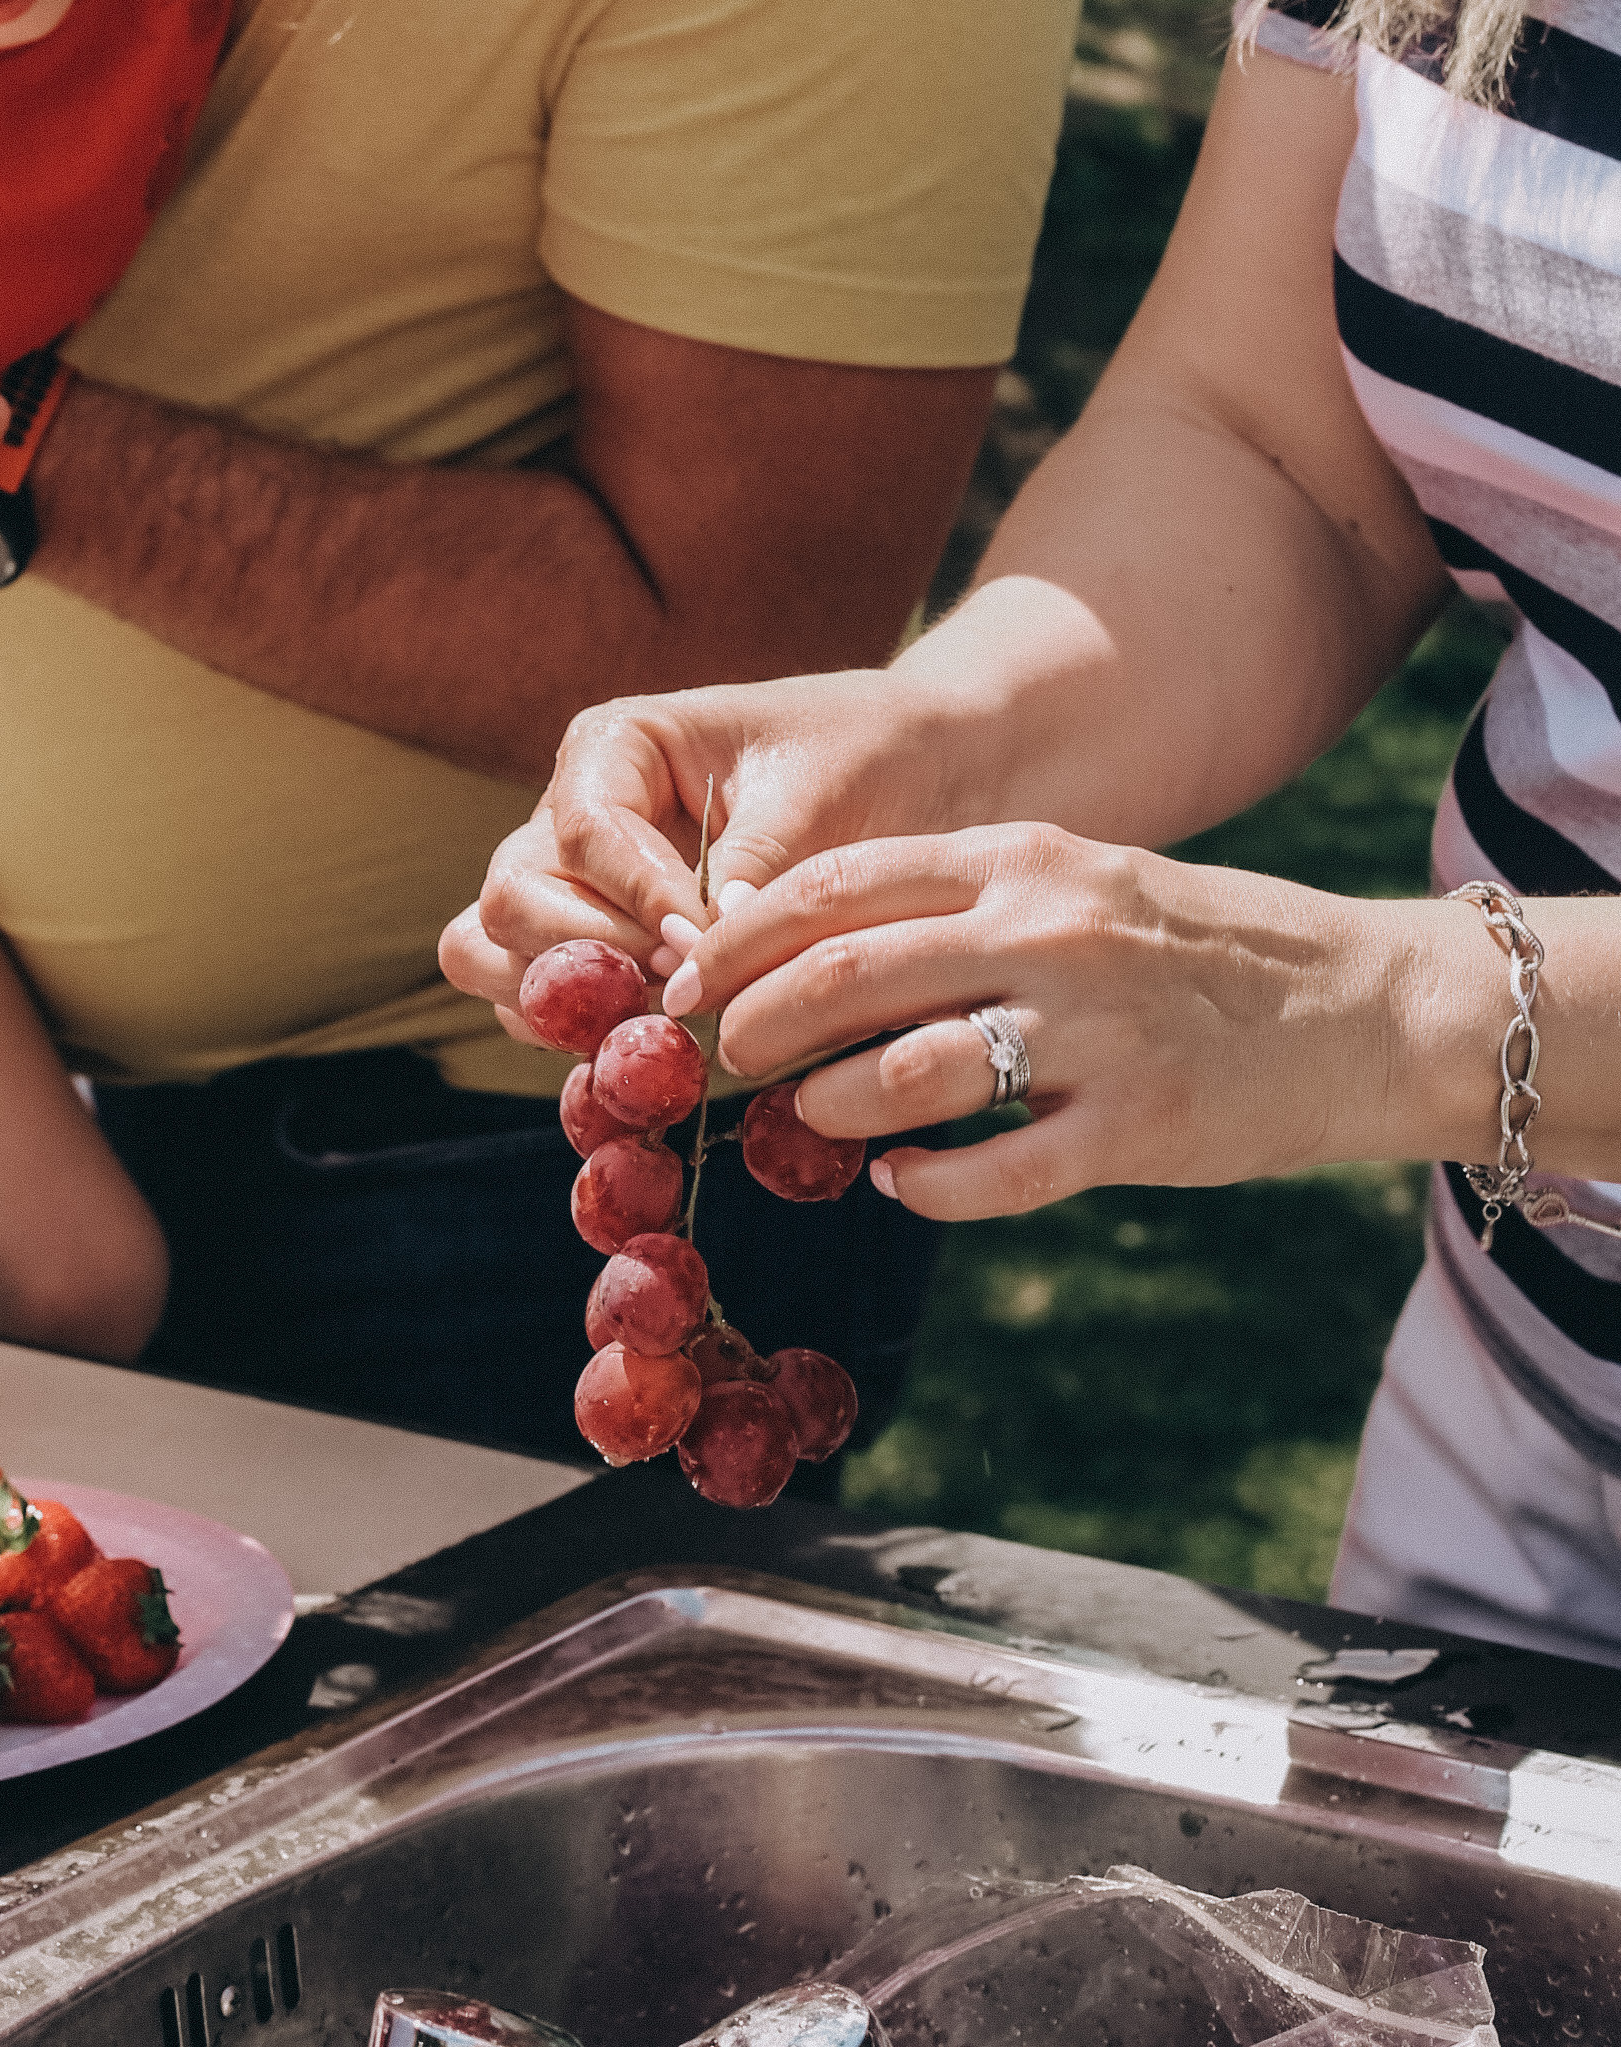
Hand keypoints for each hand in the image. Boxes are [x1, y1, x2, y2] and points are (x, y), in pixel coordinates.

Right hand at [437, 667, 962, 1041]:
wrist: (918, 773)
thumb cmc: (866, 756)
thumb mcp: (817, 797)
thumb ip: (751, 870)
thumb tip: (700, 958)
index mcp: (614, 750)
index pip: (584, 835)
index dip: (632, 899)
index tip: (699, 945)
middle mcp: (575, 820)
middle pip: (510, 902)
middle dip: (581, 961)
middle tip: (674, 994)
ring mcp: (580, 893)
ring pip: (496, 959)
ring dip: (565, 1010)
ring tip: (661, 1030)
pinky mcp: (608, 957)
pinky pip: (549, 1010)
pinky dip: (585, 1042)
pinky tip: (665, 1058)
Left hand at [653, 821, 1497, 1219]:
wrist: (1364, 1005)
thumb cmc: (1192, 943)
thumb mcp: (1075, 879)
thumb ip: (960, 902)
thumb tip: (811, 944)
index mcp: (1024, 858)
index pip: (838, 884)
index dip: (740, 938)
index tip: (682, 980)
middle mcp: (1051, 932)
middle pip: (849, 973)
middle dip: (756, 1025)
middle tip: (716, 1061)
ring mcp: (1098, 1033)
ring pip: (910, 1073)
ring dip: (831, 1108)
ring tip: (809, 1124)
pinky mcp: (1139, 1129)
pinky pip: (999, 1171)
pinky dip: (929, 1187)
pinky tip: (903, 1187)